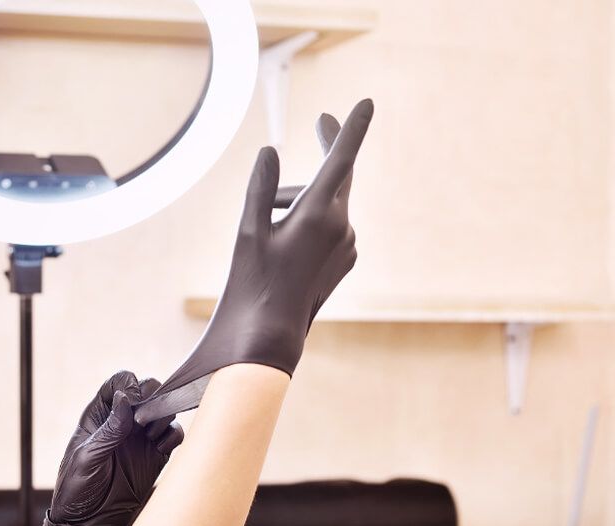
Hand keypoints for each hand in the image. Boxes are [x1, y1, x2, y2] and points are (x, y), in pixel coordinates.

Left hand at [42, 371, 183, 525]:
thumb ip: (109, 429)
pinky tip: (161, 449)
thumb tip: (125, 399)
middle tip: (146, 419)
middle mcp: (123, 422)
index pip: (118, 383)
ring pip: (163, 411)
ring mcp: (141, 438)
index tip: (133, 400)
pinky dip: (174, 436)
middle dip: (152, 397)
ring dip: (164, 416)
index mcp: (100, 415)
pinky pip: (174, 435)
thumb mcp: (87, 458)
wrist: (90, 524)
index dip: (130, 384)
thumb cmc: (77, 490)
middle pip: (146, 391)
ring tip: (151, 436)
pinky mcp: (156, 456)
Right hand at [132, 99, 373, 423]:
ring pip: (326, 204)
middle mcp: (342, 227)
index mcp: (319, 215)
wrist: (271, 336)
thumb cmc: (253, 282)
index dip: (350, 128)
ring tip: (265, 231)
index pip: (340, 160)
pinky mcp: (345, 260)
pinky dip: (308, 222)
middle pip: (337, 175)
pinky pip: (329, 226)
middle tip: (323, 120)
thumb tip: (270, 152)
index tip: (366, 102)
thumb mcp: (248, 231)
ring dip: (299, 202)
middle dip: (327, 150)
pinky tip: (283, 248)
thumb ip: (261, 188)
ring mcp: (347, 245)